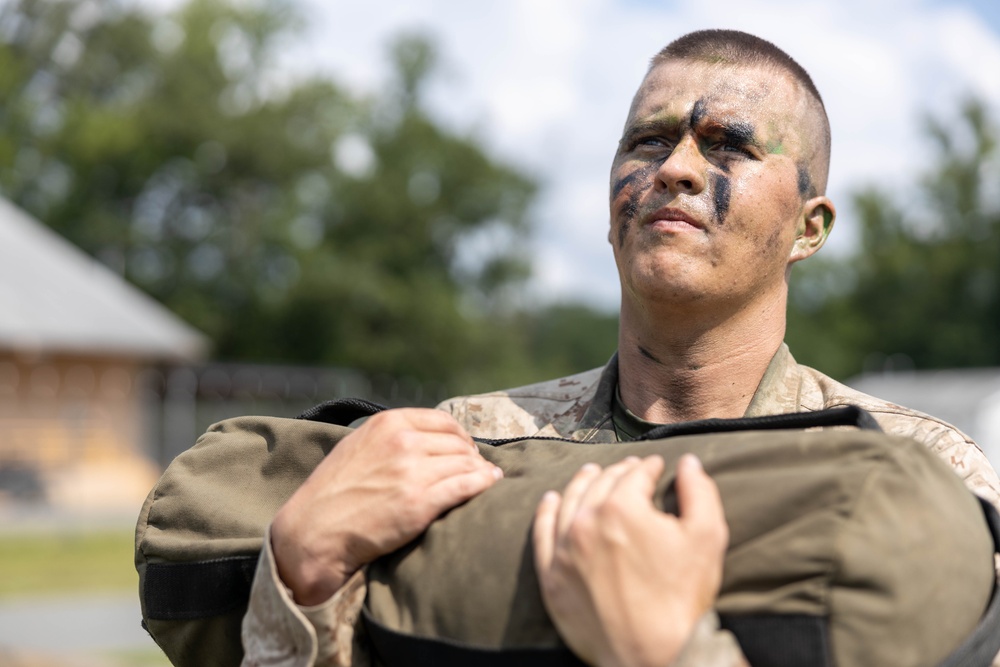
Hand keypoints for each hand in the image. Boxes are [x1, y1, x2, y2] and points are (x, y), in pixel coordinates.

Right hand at [271, 408, 502, 604]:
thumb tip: (429, 436)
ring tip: (485, 479)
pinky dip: (483, 483)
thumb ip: (391, 435)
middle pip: (458, 444)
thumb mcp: (358, 446)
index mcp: (388, 424)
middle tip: (476, 469)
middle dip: (470, 456)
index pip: (443, 422)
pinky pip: (466, 486)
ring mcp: (412, 472)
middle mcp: (402, 442)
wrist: (314, 533)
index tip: (465, 449)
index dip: (460, 436)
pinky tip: (490, 484)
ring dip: (480, 471)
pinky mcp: (420, 503)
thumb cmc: (333, 492)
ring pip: (466, 463)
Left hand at [533, 454, 727, 666]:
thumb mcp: (707, 537)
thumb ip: (698, 491)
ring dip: (583, 483)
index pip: (634, 474)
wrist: (653, 656)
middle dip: (619, 473)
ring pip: (569, 502)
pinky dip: (546, 512)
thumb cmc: (683, 599)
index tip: (655, 466)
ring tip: (592, 474)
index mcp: (622, 508)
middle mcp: (586, 523)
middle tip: (630, 469)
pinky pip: (542, 533)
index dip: (649, 467)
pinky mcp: (551, 576)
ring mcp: (564, 550)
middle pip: (601, 484)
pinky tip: (551, 500)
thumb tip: (687, 462)